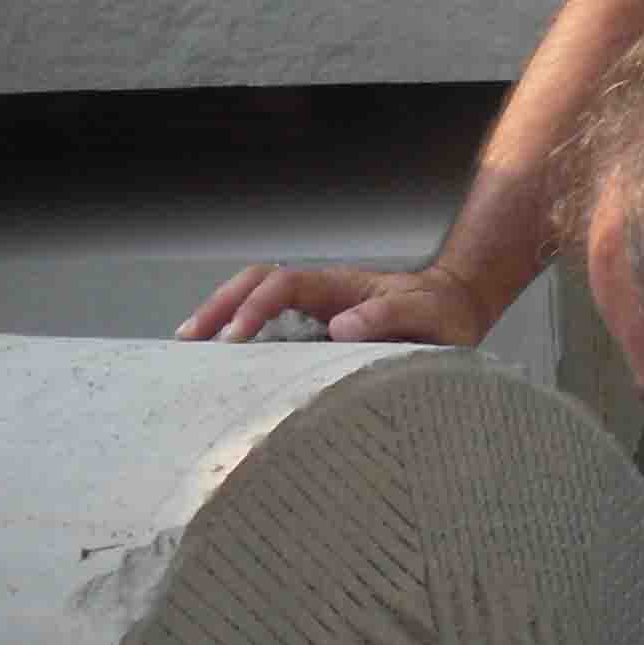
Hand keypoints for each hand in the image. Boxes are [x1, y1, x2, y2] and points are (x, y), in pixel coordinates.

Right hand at [174, 258, 495, 347]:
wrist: (454, 309)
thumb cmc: (441, 313)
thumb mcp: (426, 314)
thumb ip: (389, 315)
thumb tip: (340, 328)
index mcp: (339, 285)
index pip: (283, 285)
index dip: (255, 307)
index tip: (235, 339)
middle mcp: (319, 292)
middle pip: (254, 283)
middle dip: (219, 306)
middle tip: (188, 339)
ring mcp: (314, 308)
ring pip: (254, 298)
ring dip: (220, 316)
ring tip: (188, 348)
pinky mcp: (314, 329)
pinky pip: (269, 324)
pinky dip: (241, 335)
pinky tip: (223, 361)